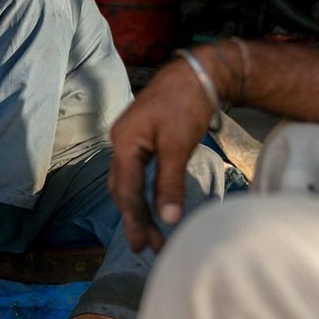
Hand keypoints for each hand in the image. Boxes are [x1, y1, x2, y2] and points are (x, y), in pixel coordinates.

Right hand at [108, 57, 214, 252]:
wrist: (198, 72)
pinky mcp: (141, 137)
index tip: (142, 247)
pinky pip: (136, 172)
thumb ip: (170, 182)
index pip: (128, 191)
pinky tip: (151, 203)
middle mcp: (120, 141)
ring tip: (151, 232)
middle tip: (149, 247)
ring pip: (127, 181)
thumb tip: (168, 219)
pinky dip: (142, 191)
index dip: (135, 221)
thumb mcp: (179, 146)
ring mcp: (129, 138)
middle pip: (122, 189)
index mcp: (124, 143)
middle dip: (135, 219)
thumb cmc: (187, 104)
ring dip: (138, 207)